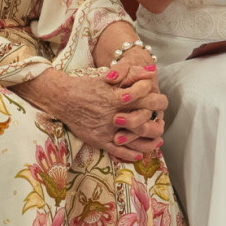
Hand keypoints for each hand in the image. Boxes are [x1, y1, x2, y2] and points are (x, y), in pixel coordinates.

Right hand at [31, 69, 167, 162]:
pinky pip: (117, 150)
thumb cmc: (86, 86)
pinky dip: (129, 153)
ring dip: (148, 142)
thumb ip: (131, 74)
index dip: (151, 96)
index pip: (140, 98)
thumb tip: (151, 71)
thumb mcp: (108, 77)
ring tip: (158, 141)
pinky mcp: (98, 140)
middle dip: (154, 121)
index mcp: (114, 98)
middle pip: (140, 121)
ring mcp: (105, 130)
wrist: (63, 99)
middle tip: (162, 121)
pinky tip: (140, 153)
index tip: (156, 97)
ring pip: (132, 139)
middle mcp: (111, 115)